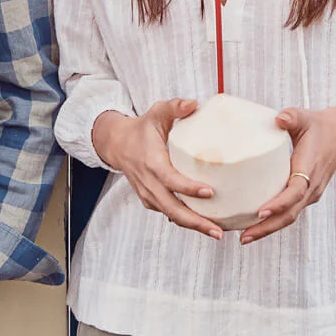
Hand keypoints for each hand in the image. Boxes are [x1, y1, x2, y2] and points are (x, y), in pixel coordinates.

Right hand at [93, 100, 223, 239]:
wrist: (117, 144)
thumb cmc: (142, 128)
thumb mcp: (156, 113)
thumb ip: (175, 107)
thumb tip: (195, 103)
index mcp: (151, 161)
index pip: (170, 179)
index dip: (188, 188)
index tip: (210, 192)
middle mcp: (148, 181)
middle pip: (172, 208)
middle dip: (195, 222)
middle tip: (218, 231)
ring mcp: (147, 193)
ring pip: (171, 214)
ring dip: (193, 225)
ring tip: (216, 232)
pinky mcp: (149, 199)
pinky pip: (168, 213)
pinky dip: (184, 220)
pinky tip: (203, 225)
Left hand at [240, 98, 335, 244]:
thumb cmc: (318, 125)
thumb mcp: (305, 117)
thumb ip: (291, 116)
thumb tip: (279, 119)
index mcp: (310, 168)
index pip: (295, 191)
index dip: (279, 203)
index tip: (261, 212)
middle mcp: (311, 186)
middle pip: (290, 214)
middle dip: (267, 228)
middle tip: (244, 236)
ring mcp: (310, 193)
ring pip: (289, 217)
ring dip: (268, 229)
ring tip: (244, 237)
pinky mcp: (305, 195)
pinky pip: (289, 212)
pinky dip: (273, 221)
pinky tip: (253, 225)